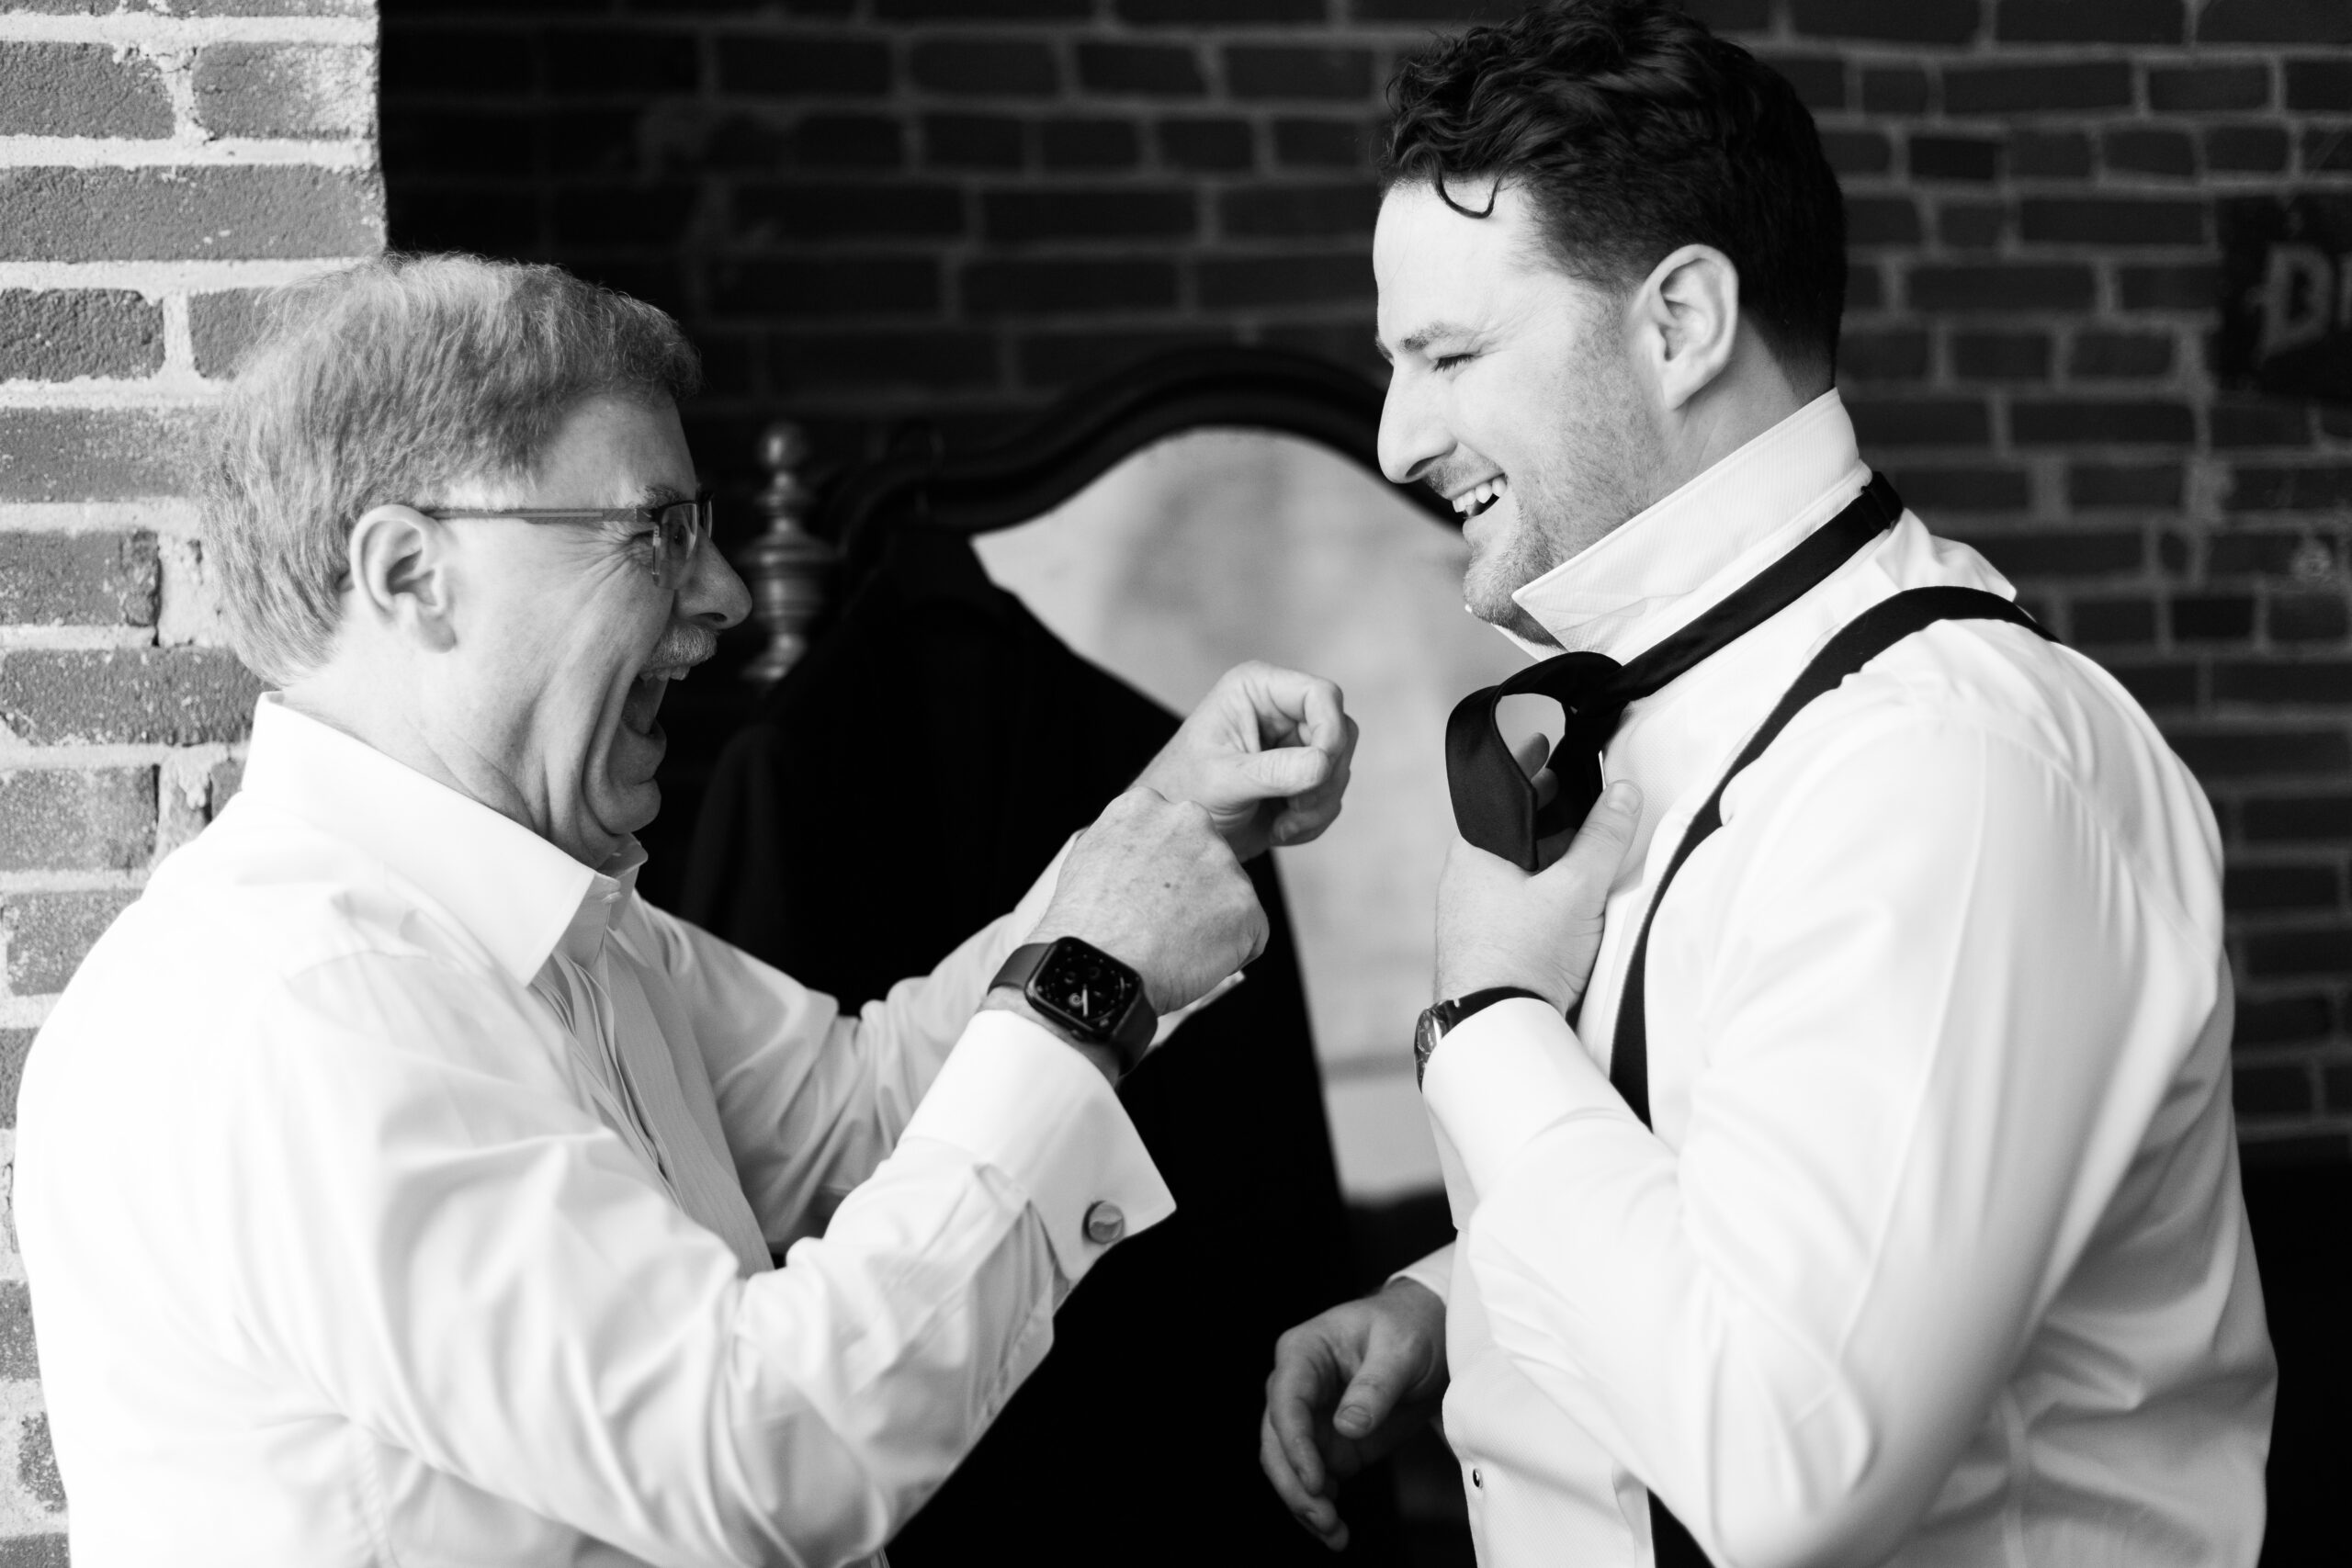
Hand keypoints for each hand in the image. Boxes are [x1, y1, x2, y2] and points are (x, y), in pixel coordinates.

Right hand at [1026, 785, 1267, 1014]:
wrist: (1098, 968)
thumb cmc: (1085, 926)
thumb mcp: (1087, 857)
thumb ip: (1124, 842)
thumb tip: (1139, 852)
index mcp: (1146, 805)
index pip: (1176, 831)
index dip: (1165, 870)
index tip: (1148, 891)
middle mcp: (1189, 821)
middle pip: (1208, 858)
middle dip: (1194, 890)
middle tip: (1161, 921)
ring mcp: (1222, 861)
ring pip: (1230, 896)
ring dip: (1211, 921)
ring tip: (1170, 944)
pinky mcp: (1245, 903)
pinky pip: (1251, 933)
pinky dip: (1230, 953)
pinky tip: (1192, 961)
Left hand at [1134, 662, 1357, 859]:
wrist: (1178, 837)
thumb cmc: (1183, 793)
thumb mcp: (1224, 780)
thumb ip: (1274, 771)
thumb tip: (1322, 764)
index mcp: (1256, 690)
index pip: (1321, 695)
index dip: (1331, 731)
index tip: (1320, 770)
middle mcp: (1280, 710)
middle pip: (1340, 733)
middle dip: (1323, 777)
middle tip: (1295, 806)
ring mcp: (1293, 745)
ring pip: (1340, 768)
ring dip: (1317, 805)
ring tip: (1282, 824)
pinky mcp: (1299, 777)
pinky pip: (1332, 796)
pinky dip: (1312, 820)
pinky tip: (1281, 829)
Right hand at [1260, 1278, 1447, 1551]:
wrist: (1431, 1337)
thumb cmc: (1410, 1329)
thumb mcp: (1401, 1350)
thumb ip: (1375, 1386)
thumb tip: (1348, 1426)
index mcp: (1303, 1351)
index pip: (1286, 1400)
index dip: (1295, 1443)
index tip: (1316, 1481)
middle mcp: (1297, 1386)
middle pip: (1276, 1439)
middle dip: (1295, 1483)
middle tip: (1324, 1517)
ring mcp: (1310, 1418)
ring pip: (1287, 1465)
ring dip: (1303, 1501)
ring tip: (1334, 1533)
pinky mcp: (1329, 1442)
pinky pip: (1312, 1478)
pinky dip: (1318, 1504)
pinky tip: (1336, 1525)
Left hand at [1433, 777, 1642, 1010]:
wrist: (1497, 1028)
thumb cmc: (1523, 955)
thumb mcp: (1575, 889)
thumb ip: (1604, 838)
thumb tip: (1625, 791)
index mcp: (1472, 852)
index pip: (1503, 794)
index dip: (1530, 768)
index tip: (1546, 745)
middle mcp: (1463, 880)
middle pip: (1511, 832)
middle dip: (1547, 814)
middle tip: (1578, 793)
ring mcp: (1470, 916)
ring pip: (1514, 870)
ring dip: (1547, 858)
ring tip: (1584, 844)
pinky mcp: (1484, 947)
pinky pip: (1514, 904)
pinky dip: (1541, 893)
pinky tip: (1570, 902)